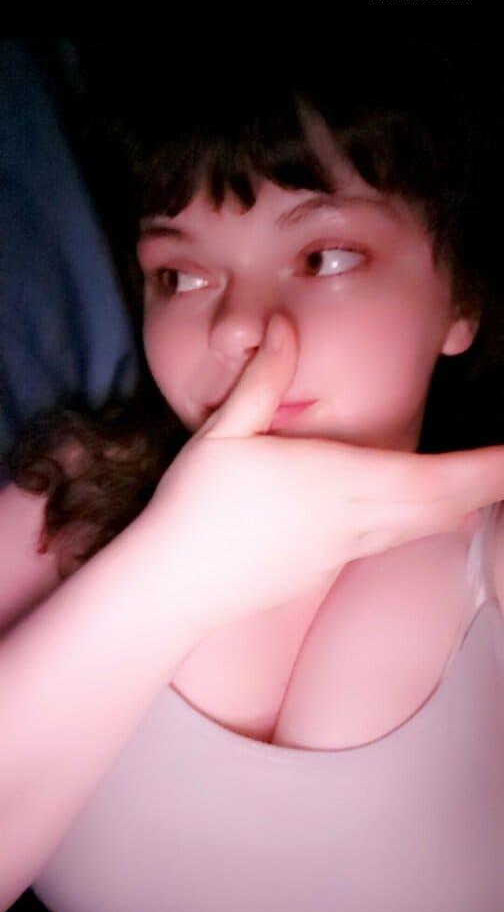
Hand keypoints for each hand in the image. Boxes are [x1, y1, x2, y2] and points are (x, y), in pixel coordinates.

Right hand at [145, 313, 503, 633]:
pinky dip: (432, 522)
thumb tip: (284, 326)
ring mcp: (346, 549)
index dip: (484, 469)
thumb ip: (262, 379)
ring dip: (465, 504)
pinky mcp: (331, 566)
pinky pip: (398, 540)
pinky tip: (438, 513)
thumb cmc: (195, 508)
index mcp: (336, 480)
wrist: (176, 586)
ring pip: (425, 526)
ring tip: (491, 484)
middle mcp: (354, 519)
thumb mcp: (223, 433)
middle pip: (444, 504)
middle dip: (490, 486)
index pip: (433, 476)